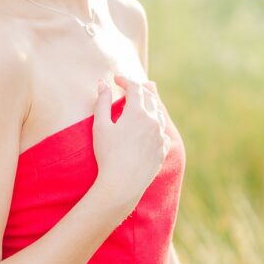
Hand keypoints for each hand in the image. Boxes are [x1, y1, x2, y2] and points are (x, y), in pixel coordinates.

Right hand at [92, 73, 170, 210]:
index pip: (135, 87)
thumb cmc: (107, 155)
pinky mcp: (163, 150)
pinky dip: (156, 124)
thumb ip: (102, 101)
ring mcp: (160, 136)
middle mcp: (153, 121)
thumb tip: (102, 82)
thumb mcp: (100, 126)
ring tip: (142, 102)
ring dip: (150, 104)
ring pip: (158, 113)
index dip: (125, 80)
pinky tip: (152, 126)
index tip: (116, 79)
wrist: (122, 184)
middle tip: (130, 87)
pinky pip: (162, 132)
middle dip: (139, 89)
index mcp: (138, 112)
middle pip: (150, 97)